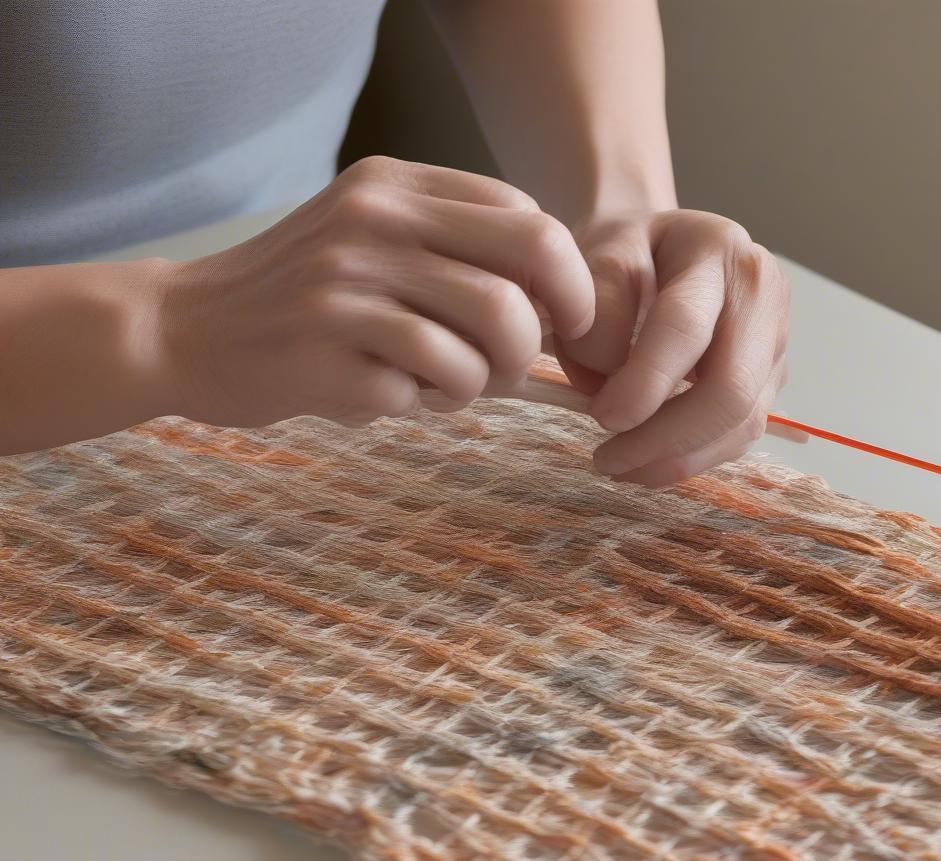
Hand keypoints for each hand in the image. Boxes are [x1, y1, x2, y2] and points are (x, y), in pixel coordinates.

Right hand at [156, 156, 594, 427]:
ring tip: (447, 386)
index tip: (556, 323)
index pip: (529, 217)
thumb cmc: (299, 296)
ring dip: (487, 377)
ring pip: (492, 328)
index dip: (564, 280)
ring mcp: (347, 283)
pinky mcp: (326, 350)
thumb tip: (555, 305)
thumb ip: (452, 250)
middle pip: (529, 266)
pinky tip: (394, 396)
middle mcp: (376, 221)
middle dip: (542, 332)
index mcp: (396, 187)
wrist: (184, 330)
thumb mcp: (369, 241)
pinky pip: (429, 385)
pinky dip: (428, 402)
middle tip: (514, 365)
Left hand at [558, 209, 788, 486]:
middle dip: (666, 439)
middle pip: (731, 390)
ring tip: (619, 465)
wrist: (653, 250)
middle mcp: (761, 293)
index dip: (643, 385)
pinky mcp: (769, 379)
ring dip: (676, 460)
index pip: (686, 328)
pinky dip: (691, 460)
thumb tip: (612, 381)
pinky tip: (647, 462)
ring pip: (741, 424)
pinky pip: (739, 437)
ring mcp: (774, 340)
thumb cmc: (622, 255)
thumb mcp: (594, 258)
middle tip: (608, 458)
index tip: (602, 418)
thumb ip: (598, 310)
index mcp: (716, 249)